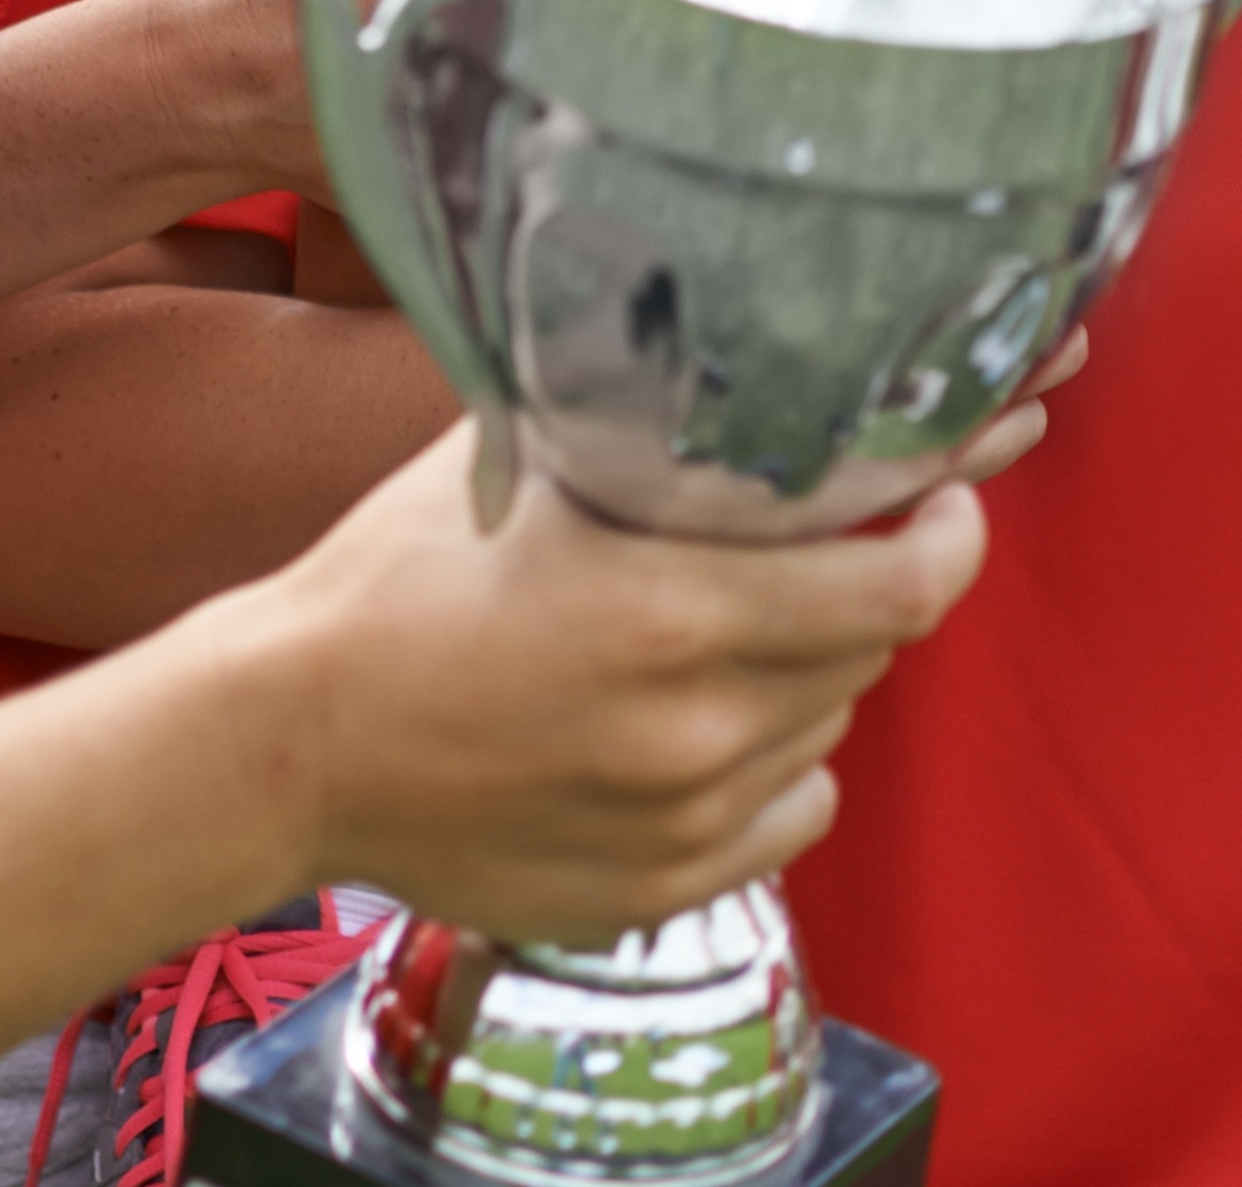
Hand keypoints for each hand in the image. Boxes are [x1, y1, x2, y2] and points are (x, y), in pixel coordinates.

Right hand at [249, 420, 994, 942]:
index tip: (954, 493)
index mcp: (676, 610)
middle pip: (873, 650)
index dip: (955, 528)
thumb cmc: (398, 577)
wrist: (286, 742)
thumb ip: (658, 420)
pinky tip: (708, 725)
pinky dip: (775, 767)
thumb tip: (775, 350)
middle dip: (869, 585)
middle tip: (823, 544)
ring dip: (810, 673)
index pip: (909, 585)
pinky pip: (791, 817)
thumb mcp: (532, 457)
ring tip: (726, 632)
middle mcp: (697, 729)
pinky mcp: (657, 890)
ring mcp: (681, 822)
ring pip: (828, 729)